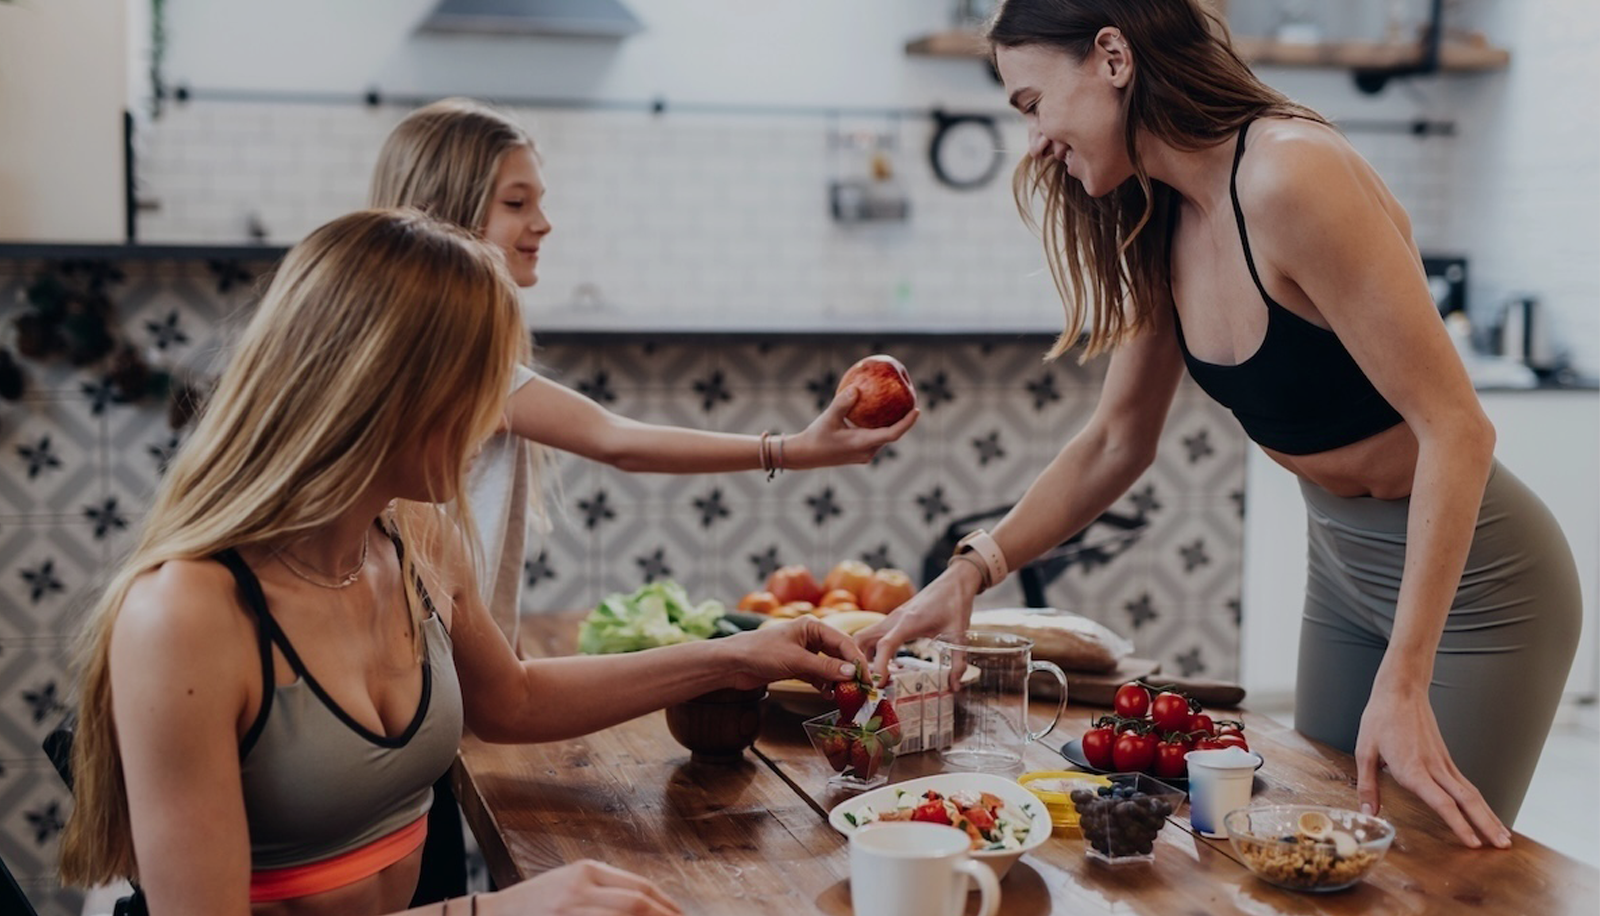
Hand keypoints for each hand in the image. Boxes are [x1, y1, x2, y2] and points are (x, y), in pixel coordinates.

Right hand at [485, 859, 683, 914]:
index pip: (640, 888)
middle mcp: (580, 890)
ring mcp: (571, 912)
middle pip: (637, 904)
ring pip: (626, 915)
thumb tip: (647, 906)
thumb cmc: (531, 907)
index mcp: (586, 872)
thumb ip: (604, 892)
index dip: (668, 906)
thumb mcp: (569, 886)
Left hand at [723, 616, 868, 690]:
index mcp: (812, 626)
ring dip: (838, 680)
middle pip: (838, 654)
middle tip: (862, 688)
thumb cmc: (760, 652)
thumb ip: (824, 667)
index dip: (857, 660)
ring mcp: (803, 652)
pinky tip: (829, 695)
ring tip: (847, 694)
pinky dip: (824, 684)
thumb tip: (850, 673)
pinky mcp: (795, 666)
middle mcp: (810, 637)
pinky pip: (817, 675)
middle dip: (850, 671)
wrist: (732, 664)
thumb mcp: (796, 660)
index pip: (843, 642)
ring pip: (829, 666)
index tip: (867, 677)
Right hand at [782, 387, 918, 469]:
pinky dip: (878, 425)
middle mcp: (867, 451)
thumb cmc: (816, 437)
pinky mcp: (859, 453)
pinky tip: (877, 410)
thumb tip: (856, 388)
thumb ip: (842, 403)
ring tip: (898, 404)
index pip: (892, 434)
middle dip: (903, 420)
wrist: (805, 456)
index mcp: (863, 444)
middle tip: (911, 401)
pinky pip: (874, 437)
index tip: (917, 410)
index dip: (907, 423)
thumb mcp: (828, 417)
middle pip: (892, 435)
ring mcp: (864, 454)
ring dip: (891, 422)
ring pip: (883, 436)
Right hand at [854, 562, 981, 683]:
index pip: (885, 645)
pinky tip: (890, 664)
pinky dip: (874, 649)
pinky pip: (875, 634)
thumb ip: (957, 662)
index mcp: (909, 622)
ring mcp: (892, 618)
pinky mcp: (894, 619)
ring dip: (865, 655)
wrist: (954, 581)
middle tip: (871, 682)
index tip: (880, 684)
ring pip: (865, 636)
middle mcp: (894, 619)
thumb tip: (954, 686)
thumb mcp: (958, 635)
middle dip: (860, 661)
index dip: (879, 665)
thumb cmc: (955, 603)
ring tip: (878, 677)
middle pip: (862, 639)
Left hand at [1355, 688, 1510, 848]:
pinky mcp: (1446, 759)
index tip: (1473, 843)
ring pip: (1472, 794)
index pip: (1441, 802)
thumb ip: (1367, 785)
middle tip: (1503, 847)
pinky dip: (1480, 803)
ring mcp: (1443, 763)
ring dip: (1490, 816)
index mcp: (1412, 768)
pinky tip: (1486, 814)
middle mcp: (1433, 768)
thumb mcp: (1364, 750)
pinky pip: (1467, 784)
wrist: (1401, 690)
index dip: (1458, 824)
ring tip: (1504, 838)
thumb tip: (1368, 812)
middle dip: (1486, 825)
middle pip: (1467, 801)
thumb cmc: (1381, 718)